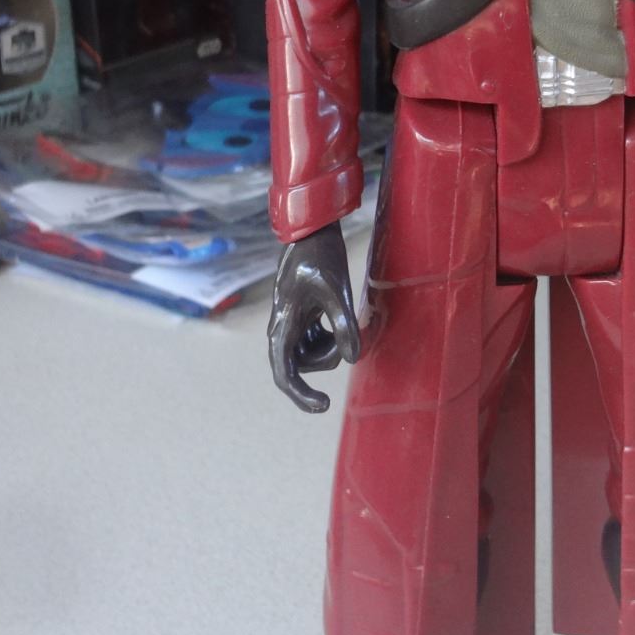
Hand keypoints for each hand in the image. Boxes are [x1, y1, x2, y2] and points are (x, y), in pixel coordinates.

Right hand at [267, 220, 358, 411]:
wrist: (312, 228)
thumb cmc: (321, 256)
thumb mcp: (336, 290)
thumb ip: (343, 325)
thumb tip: (351, 358)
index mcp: (283, 326)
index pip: (285, 375)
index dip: (301, 396)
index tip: (324, 406)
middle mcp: (282, 329)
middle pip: (300, 367)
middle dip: (326, 360)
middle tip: (349, 337)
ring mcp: (291, 323)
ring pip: (310, 354)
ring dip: (331, 347)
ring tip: (346, 320)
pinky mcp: (302, 316)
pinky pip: (316, 340)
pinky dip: (331, 337)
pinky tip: (342, 316)